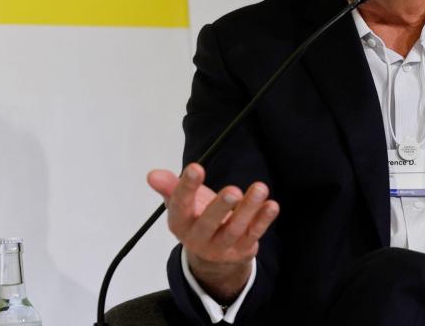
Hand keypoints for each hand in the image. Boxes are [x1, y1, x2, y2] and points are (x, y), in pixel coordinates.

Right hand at [147, 163, 279, 302]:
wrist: (213, 257)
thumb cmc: (198, 219)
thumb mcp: (183, 205)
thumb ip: (170, 187)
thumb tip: (152, 175)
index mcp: (180, 224)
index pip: (180, 206)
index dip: (187, 188)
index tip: (196, 167)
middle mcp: (198, 239)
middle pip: (208, 223)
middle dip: (220, 207)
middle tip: (233, 190)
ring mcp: (222, 247)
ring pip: (235, 228)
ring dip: (249, 209)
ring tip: (260, 188)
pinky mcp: (242, 250)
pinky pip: (254, 234)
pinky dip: (264, 220)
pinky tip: (272, 205)